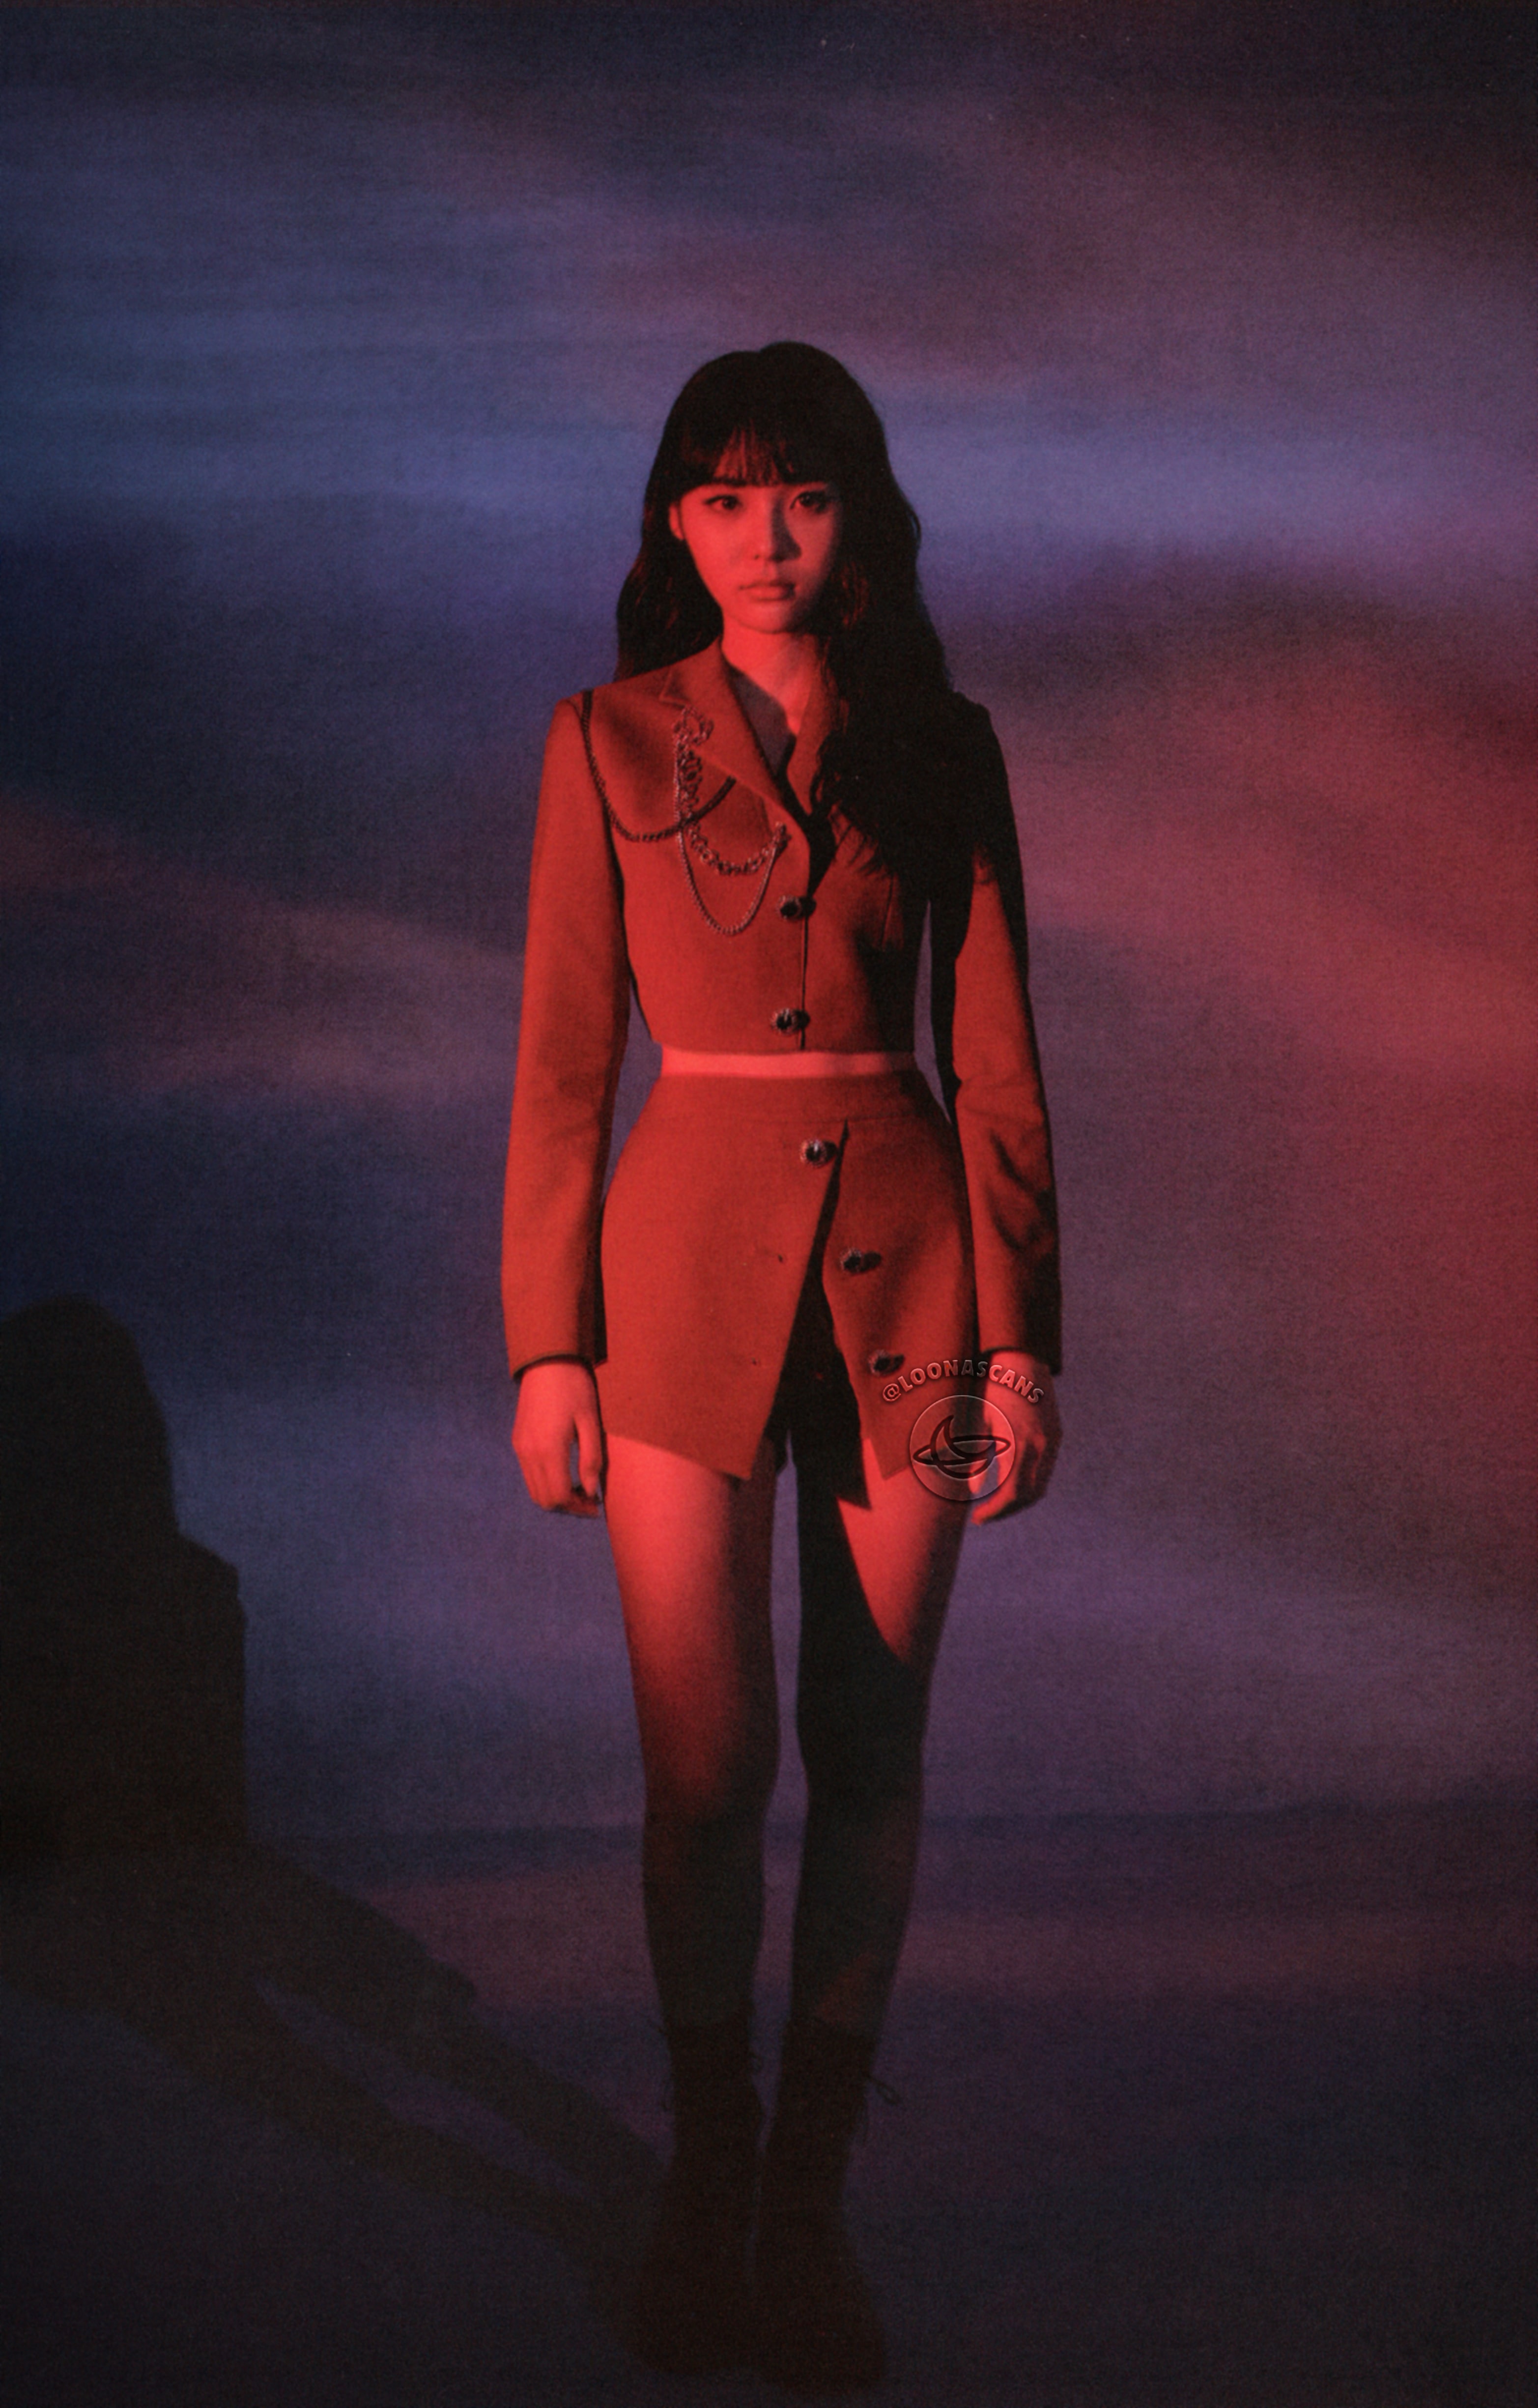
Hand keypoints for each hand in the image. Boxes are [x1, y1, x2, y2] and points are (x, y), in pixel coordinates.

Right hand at [512, 1359, 606, 1515]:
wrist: (547, 1362)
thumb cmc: (575, 1388)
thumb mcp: (590, 1422)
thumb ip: (591, 1459)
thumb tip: (592, 1491)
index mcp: (549, 1449)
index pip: (559, 1496)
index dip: (579, 1507)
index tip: (596, 1505)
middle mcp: (528, 1453)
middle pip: (544, 1500)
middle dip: (567, 1506)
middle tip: (589, 1500)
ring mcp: (519, 1448)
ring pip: (534, 1490)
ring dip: (556, 1496)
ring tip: (578, 1488)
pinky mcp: (517, 1441)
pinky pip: (529, 1474)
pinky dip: (545, 1482)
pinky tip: (564, 1472)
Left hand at [969, 1352, 1060, 1525]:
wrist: (1018, 1356)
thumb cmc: (989, 1386)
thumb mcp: (976, 1421)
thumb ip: (975, 1457)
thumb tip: (974, 1492)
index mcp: (1019, 1443)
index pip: (1011, 1494)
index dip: (994, 1511)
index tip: (977, 1518)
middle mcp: (1041, 1445)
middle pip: (1030, 1495)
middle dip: (1007, 1509)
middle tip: (985, 1515)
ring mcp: (1052, 1439)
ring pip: (1041, 1483)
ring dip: (1019, 1498)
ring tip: (996, 1502)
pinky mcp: (1055, 1432)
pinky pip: (1045, 1467)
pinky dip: (1029, 1480)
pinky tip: (1010, 1480)